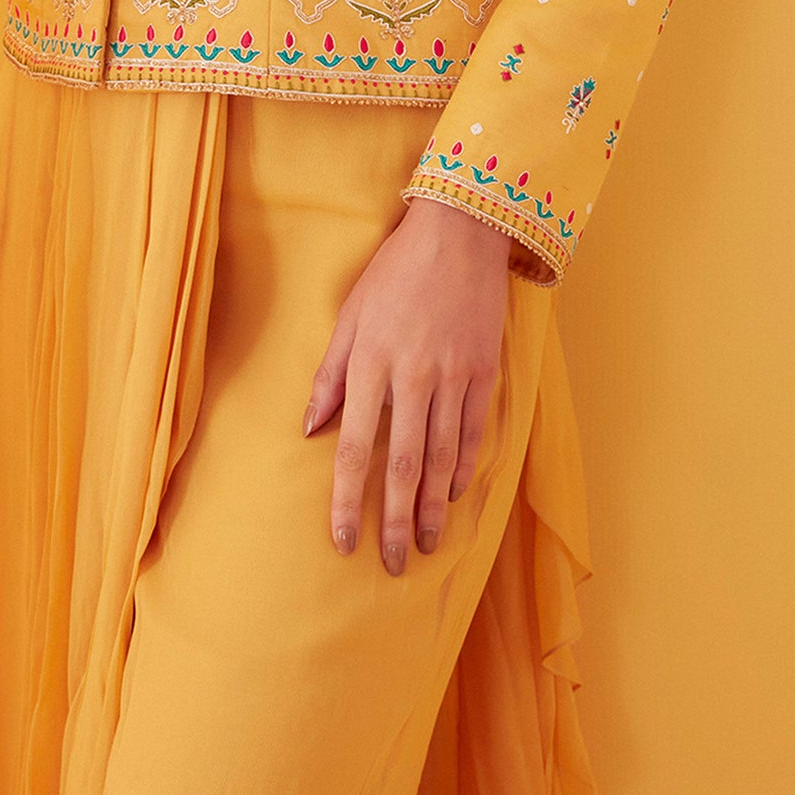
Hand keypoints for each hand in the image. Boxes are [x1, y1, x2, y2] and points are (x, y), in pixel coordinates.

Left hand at [301, 196, 510, 575]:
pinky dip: (464, 468)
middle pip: (403, 466)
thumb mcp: (350, 313)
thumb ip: (330, 373)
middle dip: (396, 522)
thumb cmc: (395, 270)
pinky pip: (474, 432)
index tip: (343, 540)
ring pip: (442, 458)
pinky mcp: (484, 371)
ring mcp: (453, 376)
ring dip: (434, 508)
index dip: (347, 501)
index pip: (354, 448)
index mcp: (371, 362)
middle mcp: (413, 377)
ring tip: (427, 544)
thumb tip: (310, 427)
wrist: (460, 231)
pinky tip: (455, 494)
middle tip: (393, 563)